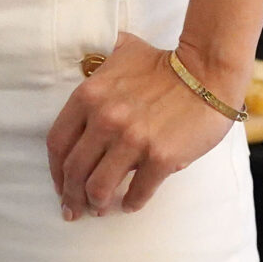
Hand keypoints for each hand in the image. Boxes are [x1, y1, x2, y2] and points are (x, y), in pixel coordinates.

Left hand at [45, 33, 237, 219]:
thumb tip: (84, 58)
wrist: (207, 72)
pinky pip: (138, 192)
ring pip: (99, 187)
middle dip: (71, 196)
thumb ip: (98, 62)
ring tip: (99, 209)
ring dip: (96, 203)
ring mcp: (133, 140)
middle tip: (74, 209)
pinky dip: (131, 203)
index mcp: (90, 96)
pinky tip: (130, 204)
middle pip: (74, 171)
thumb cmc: (163, 64)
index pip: (58, 143)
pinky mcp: (160, 157)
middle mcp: (106, 119)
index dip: (55, 170)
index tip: (60, 184)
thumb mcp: (120, 51)